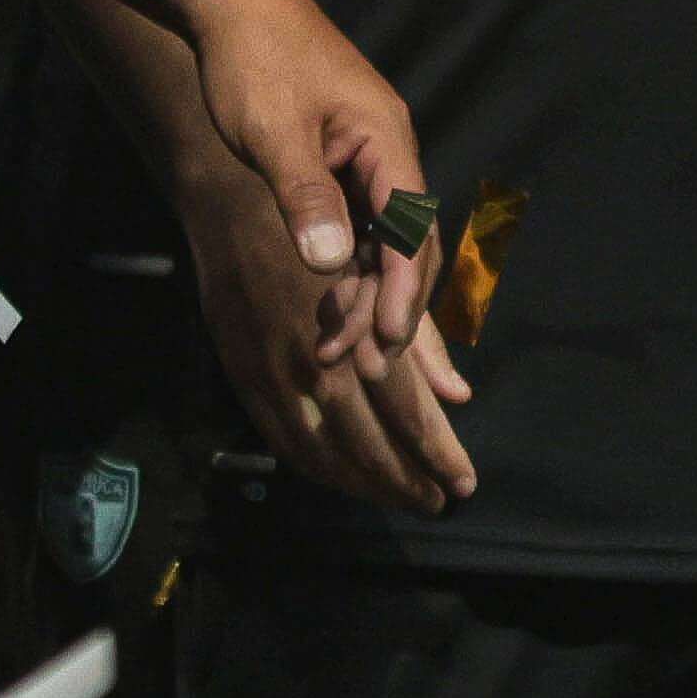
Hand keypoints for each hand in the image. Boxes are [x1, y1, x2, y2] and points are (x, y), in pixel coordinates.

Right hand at [176, 147, 475, 510]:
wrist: (234, 194)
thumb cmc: (326, 223)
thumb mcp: (386, 275)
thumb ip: (420, 338)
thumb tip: (458, 395)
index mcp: (355, 334)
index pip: (405, 412)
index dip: (435, 453)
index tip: (463, 483)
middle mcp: (311, 363)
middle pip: (367, 442)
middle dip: (407, 480)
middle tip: (439, 502)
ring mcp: (268, 373)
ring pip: (322, 451)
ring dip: (365, 482)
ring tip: (402, 498)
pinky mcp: (239, 372)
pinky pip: (280, 437)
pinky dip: (316, 466)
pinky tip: (342, 478)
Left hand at [186, 0, 435, 352]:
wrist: (227, 1)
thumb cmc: (253, 60)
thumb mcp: (274, 134)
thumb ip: (306, 199)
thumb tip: (331, 265)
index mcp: (387, 140)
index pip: (413, 229)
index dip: (402, 291)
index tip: (387, 343)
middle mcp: (388, 148)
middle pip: (410, 240)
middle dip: (390, 304)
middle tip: (365, 362)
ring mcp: (364, 152)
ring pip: (381, 237)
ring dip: (362, 291)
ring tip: (333, 344)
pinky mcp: (337, 155)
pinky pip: (358, 221)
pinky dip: (345, 264)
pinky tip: (325, 297)